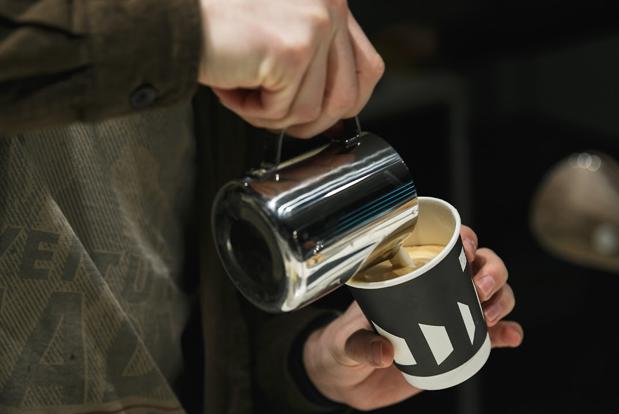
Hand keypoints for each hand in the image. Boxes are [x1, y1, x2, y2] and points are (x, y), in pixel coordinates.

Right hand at [198, 0, 383, 137]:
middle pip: (349, 97)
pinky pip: (286, 112)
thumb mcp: (281, 37)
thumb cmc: (217, 29)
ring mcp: (316, 25)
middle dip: (308, 119)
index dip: (344, 101)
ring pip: (315, 110)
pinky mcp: (294, 50)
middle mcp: (330, 5)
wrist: (171, 20)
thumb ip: (317, 64)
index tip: (321, 115)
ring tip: (245, 91)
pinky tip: (234, 85)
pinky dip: (254, 111)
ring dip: (275, 115)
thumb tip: (338, 115)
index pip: (369, 67)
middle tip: (272, 111)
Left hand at [303, 226, 523, 410]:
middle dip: (491, 271)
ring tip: (491, 318)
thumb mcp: (345, 344)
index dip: (463, 239)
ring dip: (503, 299)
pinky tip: (512, 337)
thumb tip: (387, 353)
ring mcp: (453, 315)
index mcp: (409, 274)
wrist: (347, 382)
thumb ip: (362, 346)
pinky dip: (507, 333)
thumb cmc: (342, 349)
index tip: (464, 247)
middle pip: (480, 265)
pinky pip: (492, 336)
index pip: (444, 244)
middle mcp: (438, 288)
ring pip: (493, 295)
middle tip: (479, 290)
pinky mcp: (461, 344)